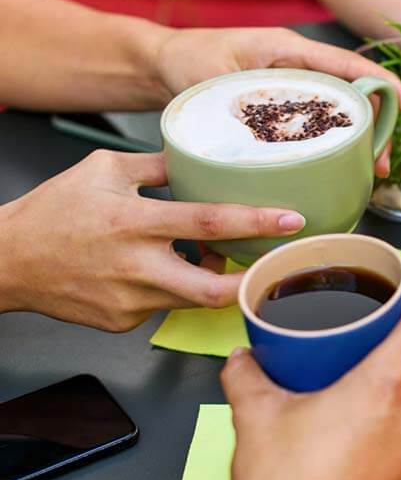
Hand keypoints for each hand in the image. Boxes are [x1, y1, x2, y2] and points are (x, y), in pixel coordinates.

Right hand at [0, 150, 303, 330]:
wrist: (6, 261)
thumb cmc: (52, 213)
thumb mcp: (103, 171)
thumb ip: (159, 166)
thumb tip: (202, 156)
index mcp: (134, 223)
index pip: (209, 223)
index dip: (256, 223)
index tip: (292, 220)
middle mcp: (135, 267)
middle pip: (213, 289)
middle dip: (253, 281)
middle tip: (277, 265)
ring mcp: (130, 301)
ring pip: (194, 299)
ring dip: (215, 280)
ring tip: (215, 256)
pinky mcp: (124, 322)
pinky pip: (167, 307)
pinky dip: (177, 289)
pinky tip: (164, 271)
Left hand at [153, 26, 400, 176]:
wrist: (161, 64)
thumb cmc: (185, 63)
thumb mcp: (215, 80)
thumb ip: (247, 102)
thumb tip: (281, 135)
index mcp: (288, 50)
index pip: (347, 65)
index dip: (385, 86)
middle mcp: (298, 65)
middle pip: (353, 95)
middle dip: (377, 128)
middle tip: (383, 165)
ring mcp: (295, 86)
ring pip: (341, 113)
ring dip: (360, 142)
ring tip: (370, 173)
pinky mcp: (287, 106)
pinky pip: (321, 124)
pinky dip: (336, 145)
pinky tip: (341, 168)